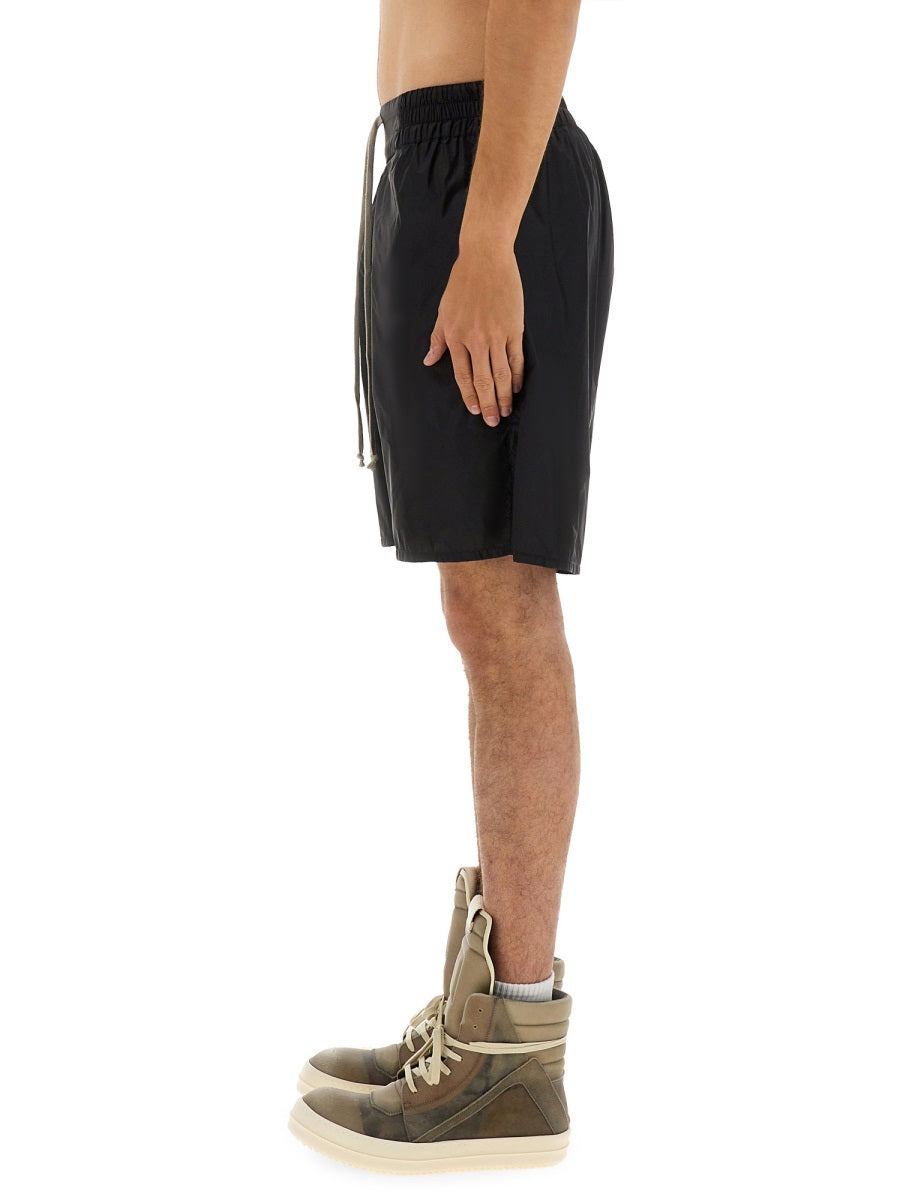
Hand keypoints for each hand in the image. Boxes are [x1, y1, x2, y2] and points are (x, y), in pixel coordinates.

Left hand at [422, 244, 524, 425]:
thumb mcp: (443, 311)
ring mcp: (497, 334)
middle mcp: (476, 339)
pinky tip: (517, 388)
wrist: (485, 258)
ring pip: (501, 374)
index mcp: (456, 337)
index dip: (469, 396)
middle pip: (483, 380)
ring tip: (507, 410)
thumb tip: (429, 360)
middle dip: (489, 404)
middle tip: (494, 421)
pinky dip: (518, 375)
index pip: (463, 375)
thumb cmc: (462, 283)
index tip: (476, 411)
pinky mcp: (514, 328)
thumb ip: (438, 338)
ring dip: (504, 395)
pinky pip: (516, 358)